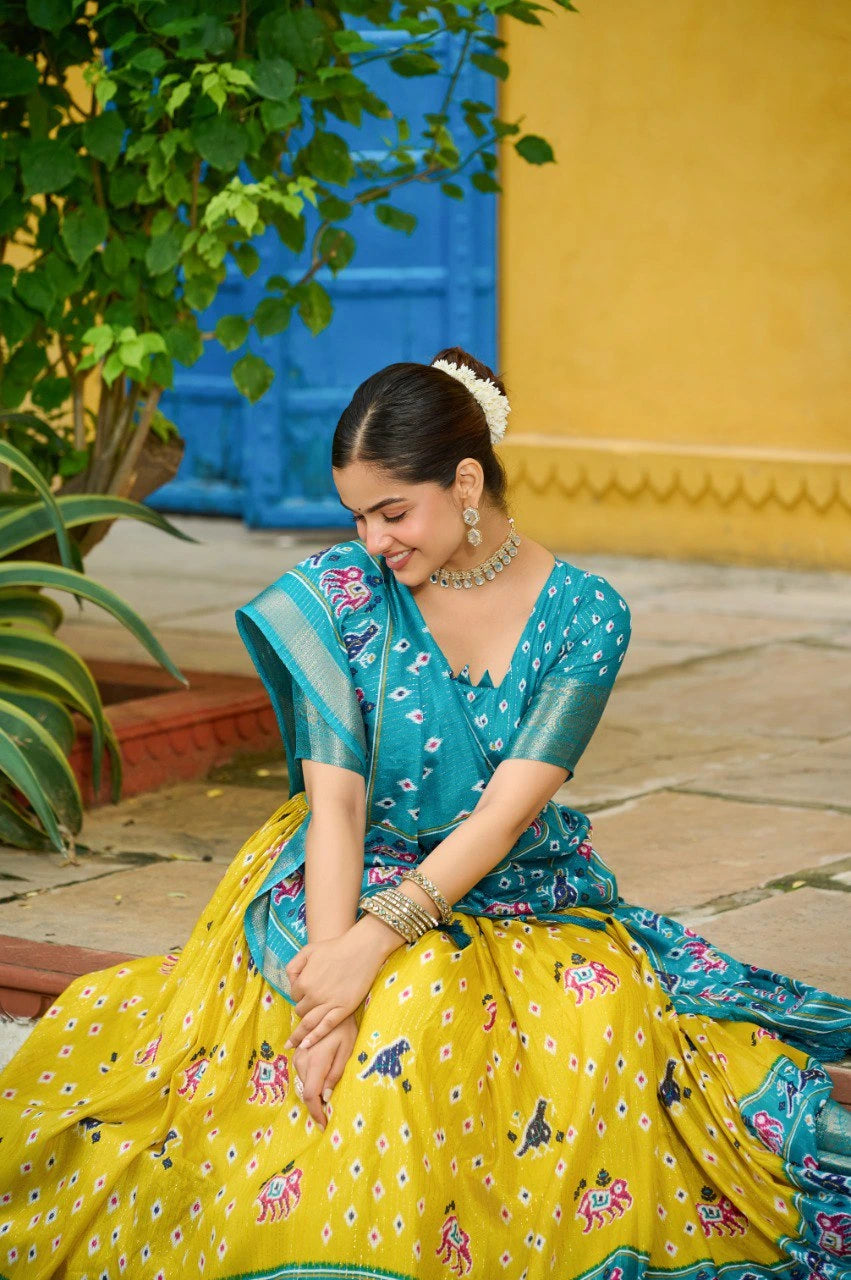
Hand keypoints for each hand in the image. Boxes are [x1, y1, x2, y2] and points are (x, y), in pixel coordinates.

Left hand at [283, 927, 386, 1049]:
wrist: (362, 949)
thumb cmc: (336, 947)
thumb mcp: (308, 950)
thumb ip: (294, 966)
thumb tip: (291, 983)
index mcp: (304, 981)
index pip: (294, 995)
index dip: (299, 994)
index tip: (307, 991)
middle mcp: (314, 996)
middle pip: (301, 1010)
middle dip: (303, 1009)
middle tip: (310, 1006)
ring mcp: (329, 1004)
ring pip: (309, 1023)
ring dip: (300, 1033)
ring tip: (292, 1044)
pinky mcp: (344, 1010)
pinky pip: (325, 1027)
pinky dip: (314, 1038)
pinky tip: (306, 1046)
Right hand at [291, 1013, 358, 1129]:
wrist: (332, 1008)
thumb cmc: (345, 1030)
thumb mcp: (346, 1052)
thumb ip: (335, 1075)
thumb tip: (325, 1098)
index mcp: (315, 1062)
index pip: (310, 1095)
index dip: (315, 1113)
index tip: (323, 1125)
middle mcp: (302, 1061)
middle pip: (306, 1091)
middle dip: (316, 1105)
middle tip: (329, 1114)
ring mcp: (297, 1056)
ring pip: (303, 1083)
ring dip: (314, 1093)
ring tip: (327, 1097)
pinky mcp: (297, 1052)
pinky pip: (302, 1074)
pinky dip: (310, 1082)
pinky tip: (322, 1081)